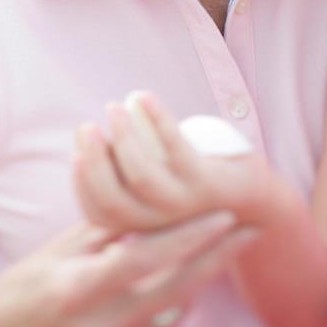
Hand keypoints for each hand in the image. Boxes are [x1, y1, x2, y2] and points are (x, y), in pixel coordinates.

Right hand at [0, 211, 259, 326]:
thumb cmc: (11, 298)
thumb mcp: (49, 258)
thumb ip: (98, 238)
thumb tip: (141, 215)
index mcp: (77, 285)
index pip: (145, 256)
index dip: (188, 236)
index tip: (224, 215)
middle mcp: (97, 322)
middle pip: (173, 289)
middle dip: (215, 258)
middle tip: (249, 232)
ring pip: (171, 315)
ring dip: (201, 282)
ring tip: (229, 252)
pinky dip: (174, 315)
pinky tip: (190, 295)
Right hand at [73, 92, 273, 231]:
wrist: (251, 202)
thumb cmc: (191, 189)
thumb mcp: (154, 193)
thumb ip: (123, 182)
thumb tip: (86, 148)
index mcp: (142, 230)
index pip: (98, 213)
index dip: (81, 182)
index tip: (76, 151)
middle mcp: (160, 225)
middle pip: (112, 199)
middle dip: (93, 160)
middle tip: (87, 127)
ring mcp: (184, 205)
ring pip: (142, 175)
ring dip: (123, 137)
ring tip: (114, 107)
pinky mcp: (206, 183)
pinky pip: (176, 148)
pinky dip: (157, 118)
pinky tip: (143, 96)